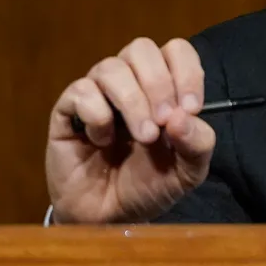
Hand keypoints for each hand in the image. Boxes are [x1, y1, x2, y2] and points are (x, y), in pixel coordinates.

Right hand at [45, 37, 214, 223]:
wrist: (111, 217)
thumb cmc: (150, 185)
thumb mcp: (188, 171)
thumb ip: (198, 143)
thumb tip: (183, 116)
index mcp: (163, 86)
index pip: (176, 51)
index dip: (186, 72)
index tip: (191, 108)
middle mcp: (130, 82)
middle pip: (141, 48)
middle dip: (158, 84)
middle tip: (164, 121)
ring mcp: (98, 93)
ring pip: (111, 67)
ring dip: (132, 101)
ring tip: (144, 137)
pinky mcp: (67, 110)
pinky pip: (80, 91)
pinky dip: (96, 114)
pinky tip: (102, 140)